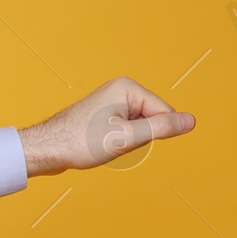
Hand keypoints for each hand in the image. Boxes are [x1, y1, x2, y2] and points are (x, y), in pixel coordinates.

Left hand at [19, 76, 195, 175]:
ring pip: (138, 129)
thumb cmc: (80, 142)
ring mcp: (111, 102)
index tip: (122, 138)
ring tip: (102, 143)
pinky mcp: (104, 115)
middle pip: (151, 120)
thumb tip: (191, 121)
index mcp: (128, 87)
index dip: (149, 134)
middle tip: (109, 142)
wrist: (45, 150)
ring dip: (126, 142)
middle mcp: (120, 90)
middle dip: (137, 137)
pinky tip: (98, 144)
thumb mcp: (127, 137)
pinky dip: (116, 143)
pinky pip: (124, 132)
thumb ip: (161, 128)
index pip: (164, 113)